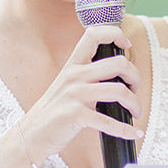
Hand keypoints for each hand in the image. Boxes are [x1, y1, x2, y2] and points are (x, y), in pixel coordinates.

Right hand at [17, 24, 141, 159]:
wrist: (32, 133)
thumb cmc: (55, 110)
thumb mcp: (67, 84)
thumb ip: (87, 75)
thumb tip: (118, 73)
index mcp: (73, 65)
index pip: (94, 35)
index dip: (115, 34)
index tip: (126, 44)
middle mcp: (75, 76)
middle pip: (119, 63)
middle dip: (135, 76)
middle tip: (134, 89)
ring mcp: (75, 95)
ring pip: (119, 90)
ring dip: (135, 103)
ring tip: (135, 112)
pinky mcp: (76, 115)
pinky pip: (109, 122)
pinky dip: (126, 129)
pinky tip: (135, 133)